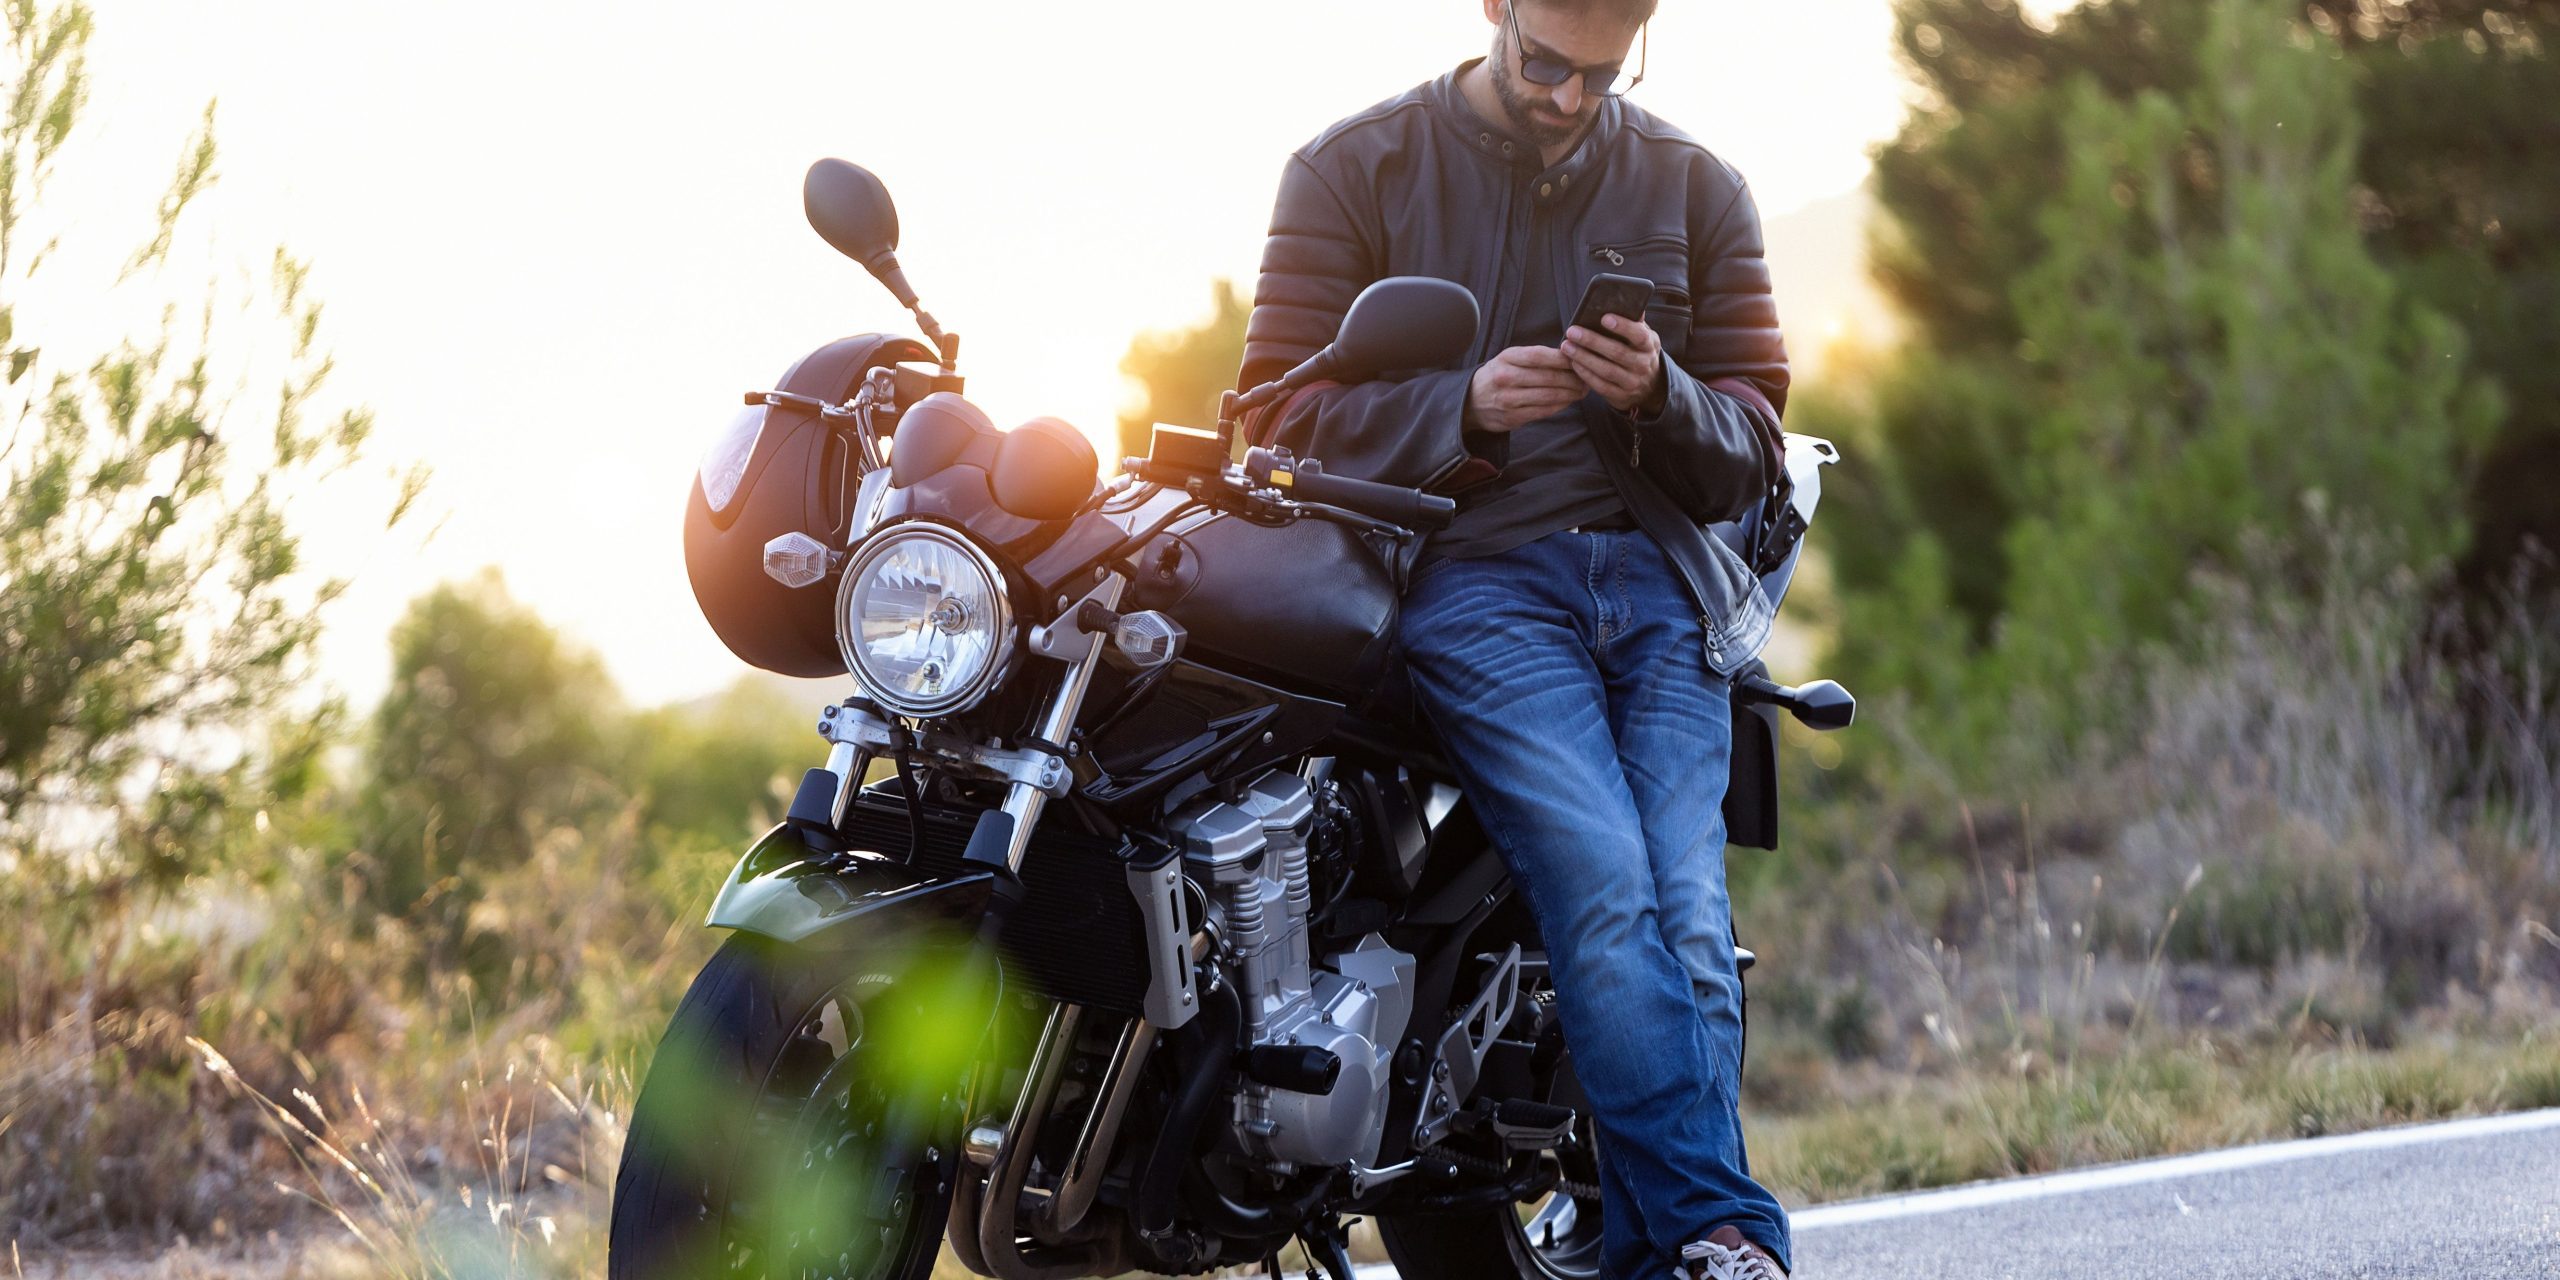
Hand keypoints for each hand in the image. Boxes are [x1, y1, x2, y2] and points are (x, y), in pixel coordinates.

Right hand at [1466, 345, 1584, 432]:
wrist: (1470, 401)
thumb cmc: (1498, 375)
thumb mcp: (1509, 359)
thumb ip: (1534, 357)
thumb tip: (1569, 355)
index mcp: (1506, 358)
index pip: (1540, 356)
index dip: (1563, 358)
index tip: (1579, 358)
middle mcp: (1506, 378)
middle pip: (1548, 377)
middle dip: (1573, 378)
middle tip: (1587, 377)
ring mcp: (1508, 399)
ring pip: (1549, 396)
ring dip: (1570, 393)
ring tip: (1582, 390)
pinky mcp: (1512, 417)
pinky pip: (1544, 411)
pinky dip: (1560, 406)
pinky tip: (1568, 401)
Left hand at [1562, 313, 1665, 414]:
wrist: (1649, 386)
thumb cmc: (1638, 352)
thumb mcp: (1643, 337)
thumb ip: (1634, 321)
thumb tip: (1627, 299)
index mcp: (1649, 345)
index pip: (1639, 335)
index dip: (1623, 326)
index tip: (1604, 317)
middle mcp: (1643, 364)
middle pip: (1617, 352)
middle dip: (1592, 341)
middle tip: (1572, 331)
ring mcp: (1632, 382)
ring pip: (1606, 370)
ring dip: (1584, 357)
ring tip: (1566, 346)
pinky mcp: (1620, 396)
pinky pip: (1600, 385)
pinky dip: (1585, 374)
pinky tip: (1573, 363)